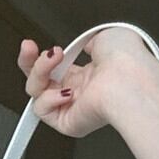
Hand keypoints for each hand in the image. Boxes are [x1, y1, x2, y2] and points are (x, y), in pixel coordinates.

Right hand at [17, 28, 158, 138]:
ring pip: (37, 92)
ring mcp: (74, 106)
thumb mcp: (107, 36)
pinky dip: (48, 97)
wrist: (130, 78)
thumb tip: (85, 45)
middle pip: (41, 80)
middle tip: (29, 47)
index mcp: (92, 73)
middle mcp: (82, 90)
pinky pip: (42, 110)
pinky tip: (67, 90)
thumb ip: (90, 41)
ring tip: (54, 58)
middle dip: (30, 62)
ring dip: (39, 71)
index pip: (58, 68)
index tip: (37, 45)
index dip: (43, 57)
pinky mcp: (68, 122)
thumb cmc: (127, 58)